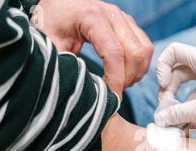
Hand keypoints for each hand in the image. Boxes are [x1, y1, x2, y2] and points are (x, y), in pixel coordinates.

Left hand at [36, 0, 153, 95]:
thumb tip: (82, 89)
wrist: (58, 4)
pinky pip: (145, 47)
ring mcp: (124, 18)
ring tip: (120, 84)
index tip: (111, 97)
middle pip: (134, 53)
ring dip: (136, 72)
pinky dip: (140, 65)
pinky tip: (125, 74)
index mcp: (92, 17)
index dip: (116, 79)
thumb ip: (63, 63)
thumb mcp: (49, 43)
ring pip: (144, 50)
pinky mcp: (130, 24)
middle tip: (114, 93)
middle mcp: (112, 14)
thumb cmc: (51, 23)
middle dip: (127, 78)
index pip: (114, 53)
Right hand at [154, 43, 195, 135]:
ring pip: (185, 90)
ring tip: (175, 125)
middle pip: (176, 74)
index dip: (162, 67)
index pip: (174, 51)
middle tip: (167, 111)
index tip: (164, 86)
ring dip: (178, 107)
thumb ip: (180, 113)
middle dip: (168, 93)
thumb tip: (159, 119)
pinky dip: (190, 112)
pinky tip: (189, 128)